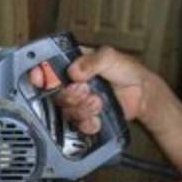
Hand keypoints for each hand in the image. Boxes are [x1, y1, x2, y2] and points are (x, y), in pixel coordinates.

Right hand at [30, 46, 155, 134]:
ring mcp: (78, 101)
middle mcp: (72, 84)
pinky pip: (78, 125)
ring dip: (82, 109)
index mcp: (73, 64)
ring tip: (98, 102)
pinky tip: (97, 118)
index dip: (38, 74)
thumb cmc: (127, 70)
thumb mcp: (110, 56)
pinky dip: (88, 123)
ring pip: (67, 111)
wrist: (142, 94)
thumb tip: (75, 70)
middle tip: (86, 90)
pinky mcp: (86, 117)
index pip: (47, 68)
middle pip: (56, 94)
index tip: (38, 79)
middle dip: (71, 95)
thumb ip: (93, 60)